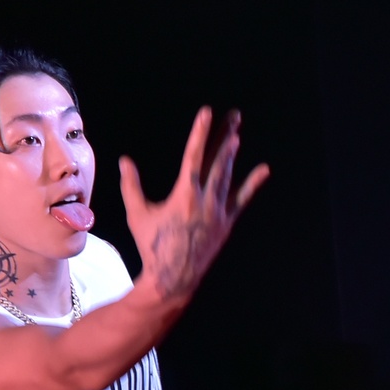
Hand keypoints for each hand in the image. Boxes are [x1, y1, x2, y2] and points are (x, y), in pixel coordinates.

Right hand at [119, 108, 268, 301]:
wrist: (173, 277)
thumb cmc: (152, 245)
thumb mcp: (137, 215)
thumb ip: (131, 186)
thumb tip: (125, 161)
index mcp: (184, 196)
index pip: (194, 156)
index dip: (200, 132)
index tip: (207, 112)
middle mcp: (205, 201)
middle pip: (218, 161)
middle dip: (226, 136)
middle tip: (235, 115)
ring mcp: (219, 213)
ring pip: (228, 177)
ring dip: (232, 154)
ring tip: (237, 134)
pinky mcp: (226, 224)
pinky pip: (242, 200)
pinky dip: (252, 184)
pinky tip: (264, 169)